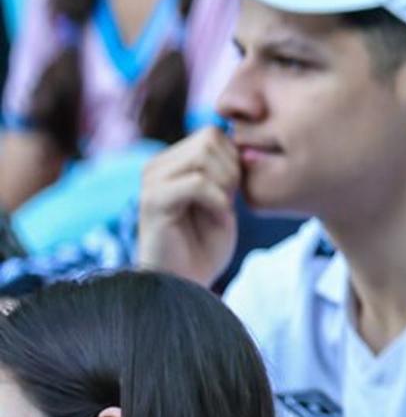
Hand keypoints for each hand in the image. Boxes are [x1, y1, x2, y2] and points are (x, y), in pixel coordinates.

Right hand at [135, 127, 239, 286]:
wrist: (185, 282)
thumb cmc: (206, 243)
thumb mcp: (225, 197)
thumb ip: (227, 168)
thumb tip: (242, 138)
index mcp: (171, 161)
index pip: (213, 133)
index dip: (235, 159)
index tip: (234, 190)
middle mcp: (155, 166)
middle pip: (210, 139)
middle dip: (232, 169)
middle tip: (228, 200)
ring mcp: (151, 182)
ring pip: (203, 157)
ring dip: (225, 184)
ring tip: (220, 209)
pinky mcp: (152, 201)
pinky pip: (197, 183)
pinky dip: (218, 200)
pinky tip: (217, 218)